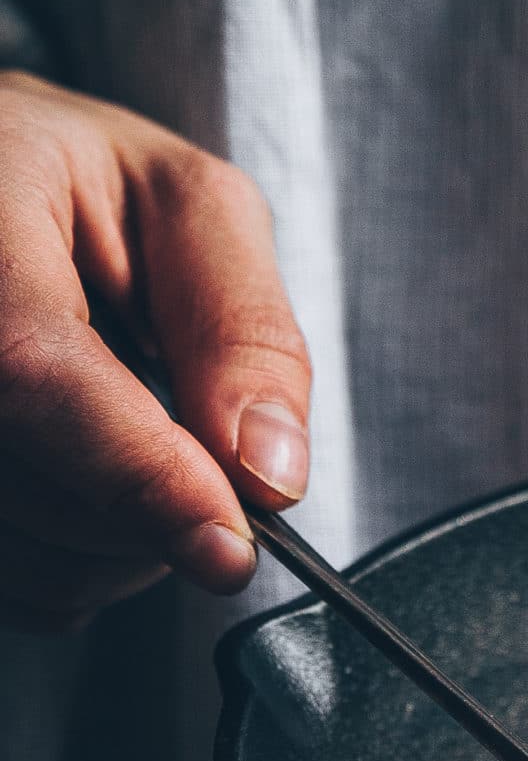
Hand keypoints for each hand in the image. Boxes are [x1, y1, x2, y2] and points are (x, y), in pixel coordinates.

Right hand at [0, 70, 311, 630]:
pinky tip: (73, 474)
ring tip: (129, 446)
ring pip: (19, 552)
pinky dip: (69, 560)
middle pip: (31, 487)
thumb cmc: (76, 182)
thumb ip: (240, 327)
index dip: (136, 471)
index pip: (32, 368)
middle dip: (151, 513)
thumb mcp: (188, 206)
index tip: (229, 544)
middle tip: (200, 457)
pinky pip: (5, 578)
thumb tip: (269, 475)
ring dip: (115, 546)